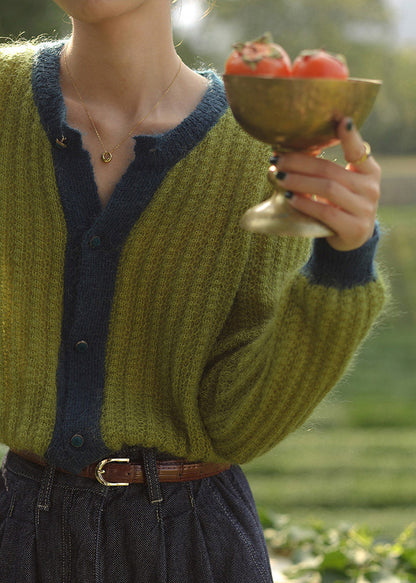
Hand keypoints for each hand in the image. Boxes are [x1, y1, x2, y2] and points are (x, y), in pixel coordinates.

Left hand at [274, 118, 380, 250]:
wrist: (351, 238)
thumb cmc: (339, 204)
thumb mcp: (340, 183)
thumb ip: (326, 169)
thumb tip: (287, 150)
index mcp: (369, 171)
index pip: (358, 150)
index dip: (350, 136)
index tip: (340, 119)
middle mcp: (371, 188)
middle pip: (330, 170)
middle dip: (300, 163)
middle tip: (277, 161)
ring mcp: (365, 209)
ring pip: (328, 189)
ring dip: (299, 182)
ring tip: (280, 177)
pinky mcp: (354, 228)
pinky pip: (326, 212)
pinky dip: (305, 204)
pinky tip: (289, 198)